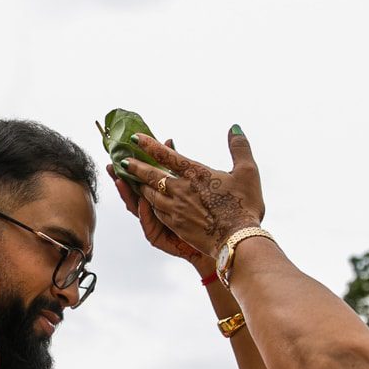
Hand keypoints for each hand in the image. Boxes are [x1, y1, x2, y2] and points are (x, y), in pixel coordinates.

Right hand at [108, 141, 206, 266]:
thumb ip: (176, 164)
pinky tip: (142, 202)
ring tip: (120, 181)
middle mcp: (152, 209)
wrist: (218, 240)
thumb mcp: (190, 184)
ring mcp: (153, 224)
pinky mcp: (158, 238)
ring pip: (136, 209)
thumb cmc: (205, 212)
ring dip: (128, 194)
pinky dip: (145, 214)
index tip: (120, 153)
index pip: (140, 179)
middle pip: (133, 192)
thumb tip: (169, 139)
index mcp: (157, 195)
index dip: (130, 167)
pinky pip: (149, 226)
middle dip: (121, 178)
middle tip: (112, 165)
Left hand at [120, 127, 264, 257]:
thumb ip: (239, 148)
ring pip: (149, 195)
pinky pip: (155, 212)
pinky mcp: (175, 226)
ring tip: (128, 181)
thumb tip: (234, 127)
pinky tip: (146, 203)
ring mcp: (175, 209)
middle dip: (134, 167)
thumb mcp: (248, 172)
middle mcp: (180, 190)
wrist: (238, 240)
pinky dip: (147, 205)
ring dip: (137, 186)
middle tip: (120, 161)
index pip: (167, 156)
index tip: (135, 137)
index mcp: (195, 174)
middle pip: (150, 175)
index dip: (149, 145)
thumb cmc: (244, 205)